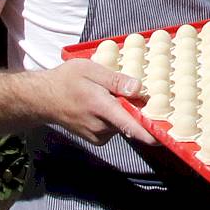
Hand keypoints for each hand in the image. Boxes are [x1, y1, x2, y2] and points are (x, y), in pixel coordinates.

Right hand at [32, 59, 153, 146]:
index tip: (167, 136)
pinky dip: (114, 117)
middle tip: (127, 90)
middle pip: (131, 121)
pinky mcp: (96, 138)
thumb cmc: (66, 80)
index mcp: (101, 108)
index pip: (131, 126)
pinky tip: (101, 105)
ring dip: (122, 111)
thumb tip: (138, 89)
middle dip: (135, 108)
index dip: (151, 132)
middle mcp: (101, 127)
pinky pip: (114, 128)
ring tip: (106, 95)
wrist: (42, 99)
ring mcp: (98, 135)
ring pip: (122, 124)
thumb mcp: (90, 70)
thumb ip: (115, 80)